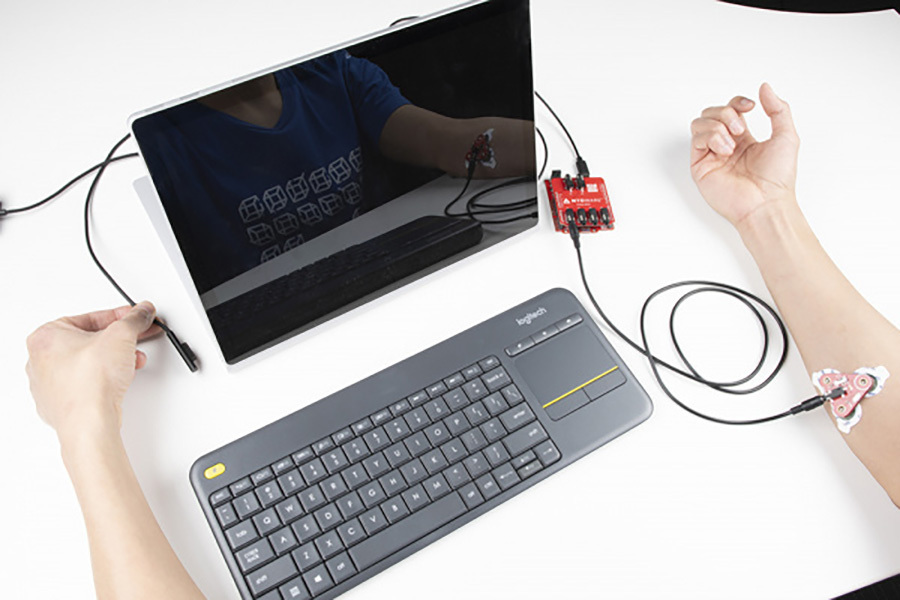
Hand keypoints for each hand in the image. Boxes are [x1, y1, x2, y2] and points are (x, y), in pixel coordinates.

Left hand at [25, 302, 159, 442]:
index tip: (135, 317)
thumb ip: (134, 319)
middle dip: (118, 340)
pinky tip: (119, 378)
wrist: (89, 420)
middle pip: (89, 340)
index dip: (118, 316)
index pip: (89, 318)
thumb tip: (140, 313)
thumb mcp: (120, 335)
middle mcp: (41, 361)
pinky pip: (87, 383)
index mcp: (45, 337)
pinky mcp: (63, 404)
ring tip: (131, 360)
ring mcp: (50, 385)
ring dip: (114, 359)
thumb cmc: (89, 381)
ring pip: (89, 363)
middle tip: (136, 336)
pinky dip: (105, 379)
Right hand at [690, 83, 799, 229]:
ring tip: (732, 142)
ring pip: (700, 122)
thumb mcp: (786, 136)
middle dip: (726, 113)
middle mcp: (725, 145)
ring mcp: (711, 156)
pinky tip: (725, 149)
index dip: (737, 102)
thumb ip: (778, 109)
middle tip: (740, 129)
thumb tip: (765, 88)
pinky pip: (696, 139)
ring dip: (717, 124)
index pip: (731, 110)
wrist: (766, 202)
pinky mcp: (700, 166)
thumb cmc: (777, 178)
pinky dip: (711, 137)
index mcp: (744, 139)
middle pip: (712, 113)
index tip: (750, 107)